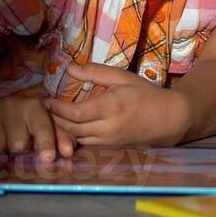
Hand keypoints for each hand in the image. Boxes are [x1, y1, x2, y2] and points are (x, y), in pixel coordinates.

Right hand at [0, 89, 74, 159]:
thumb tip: (68, 152)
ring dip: (0, 151)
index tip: (48, 158)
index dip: (46, 144)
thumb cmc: (25, 123)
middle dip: (18, 151)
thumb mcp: (45, 126)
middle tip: (19, 143)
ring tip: (4, 140)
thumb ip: (60, 139)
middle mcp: (14, 105)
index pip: (42, 128)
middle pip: (17, 145)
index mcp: (36, 108)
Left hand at [45, 62, 188, 146]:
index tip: (46, 99)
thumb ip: (95, 72)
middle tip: (46, 108)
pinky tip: (70, 126)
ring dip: (63, 129)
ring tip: (54, 116)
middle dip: (55, 119)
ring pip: (77, 138)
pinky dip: (75, 136)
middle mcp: (108, 128)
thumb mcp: (122, 77)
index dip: (57, 108)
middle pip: (72, 128)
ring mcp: (109, 141)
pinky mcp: (111, 148)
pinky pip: (87, 143)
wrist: (169, 118)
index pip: (76, 113)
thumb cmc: (146, 94)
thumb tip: (70, 68)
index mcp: (110, 107)